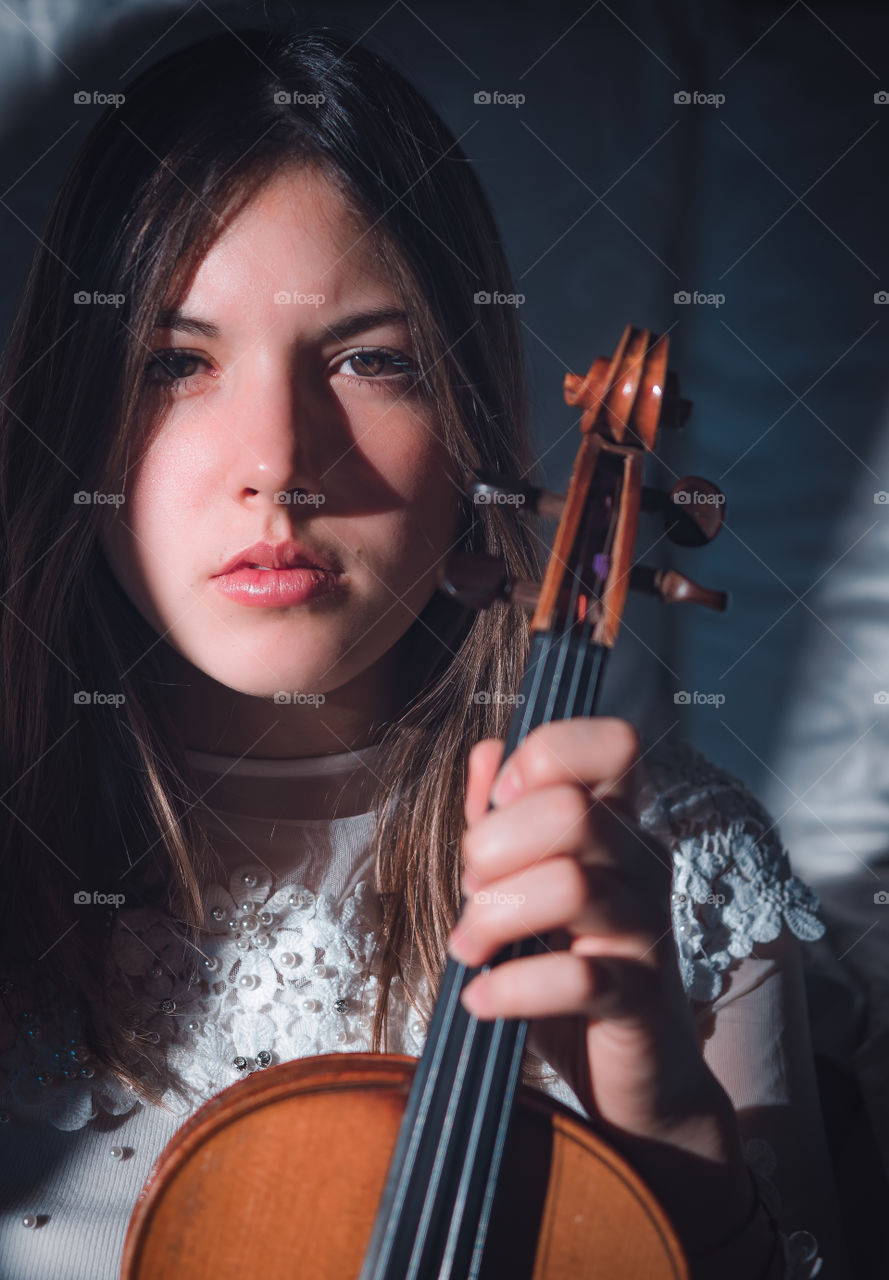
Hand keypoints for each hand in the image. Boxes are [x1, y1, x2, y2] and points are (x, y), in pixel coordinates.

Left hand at [447, 719, 756, 1258]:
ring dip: (493, 916)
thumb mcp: (527, 883)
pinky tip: (481, 1000)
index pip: (613, 743)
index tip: (500, 805)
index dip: (545, 757)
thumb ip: (505, 817)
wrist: (635, 1075)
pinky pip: (575, 978)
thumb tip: (486, 752)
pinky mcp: (639, 1000)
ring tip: (469, 946)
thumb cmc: (570, 963)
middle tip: (473, 891)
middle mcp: (642, 863)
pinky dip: (510, 989)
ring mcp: (646, 930)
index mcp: (619, 822)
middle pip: (571, 811)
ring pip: (570, 885)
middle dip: (493, 848)